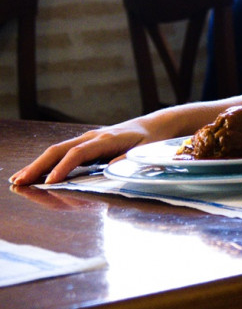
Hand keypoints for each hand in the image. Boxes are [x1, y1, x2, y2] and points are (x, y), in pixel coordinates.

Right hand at [9, 120, 156, 185]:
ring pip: (57, 151)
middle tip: (19, 181)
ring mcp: (88, 140)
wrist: (156, 125)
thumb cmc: (151, 140)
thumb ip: (126, 161)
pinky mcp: (87, 145)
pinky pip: (63, 154)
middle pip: (59, 150)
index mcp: (106, 139)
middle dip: (38, 166)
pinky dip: (47, 164)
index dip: (63, 168)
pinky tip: (35, 174)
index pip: (78, 153)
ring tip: (18, 180)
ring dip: (37, 165)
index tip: (50, 183)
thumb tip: (108, 172)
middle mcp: (93, 137)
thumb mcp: (144, 152)